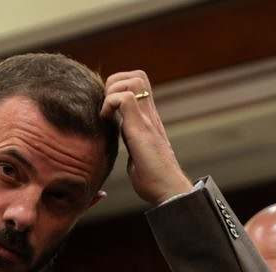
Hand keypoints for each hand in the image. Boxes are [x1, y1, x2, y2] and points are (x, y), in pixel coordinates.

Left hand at [102, 70, 191, 204]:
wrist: (169, 191)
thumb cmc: (154, 182)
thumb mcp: (138, 157)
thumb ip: (132, 146)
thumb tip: (124, 149)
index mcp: (148, 120)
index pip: (138, 86)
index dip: (119, 88)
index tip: (108, 109)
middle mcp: (150, 115)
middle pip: (137, 76)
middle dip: (115, 82)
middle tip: (106, 106)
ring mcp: (147, 119)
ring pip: (133, 80)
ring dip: (113, 90)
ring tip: (107, 112)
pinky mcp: (141, 128)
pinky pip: (124, 98)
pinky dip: (110, 104)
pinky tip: (106, 121)